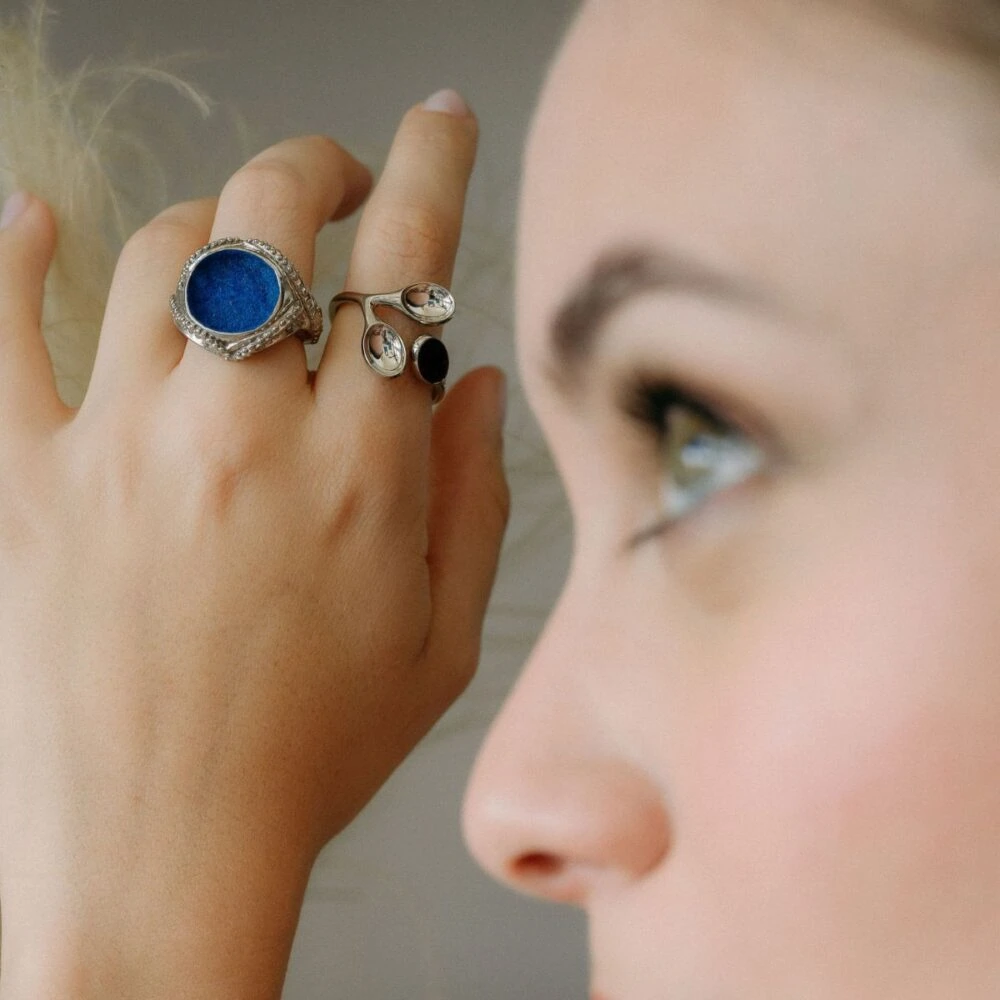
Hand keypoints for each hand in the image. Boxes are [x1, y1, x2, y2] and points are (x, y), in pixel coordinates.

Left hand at [0, 96, 507, 999]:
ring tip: (233, 243)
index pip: (406, 267)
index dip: (432, 170)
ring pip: (160, 257)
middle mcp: (243, 435)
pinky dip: (14, 256)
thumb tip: (478, 385)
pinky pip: (2, 331)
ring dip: (209, 224)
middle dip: (316, 167)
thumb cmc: (314, 757)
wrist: (162, 857)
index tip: (440, 125)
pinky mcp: (21, 485)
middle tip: (335, 175)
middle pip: (272, 221)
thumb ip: (473, 499)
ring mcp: (121, 450)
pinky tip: (34, 220)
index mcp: (359, 474)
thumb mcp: (442, 642)